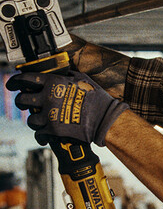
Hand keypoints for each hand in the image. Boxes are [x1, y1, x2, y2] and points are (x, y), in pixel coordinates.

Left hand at [7, 70, 128, 145]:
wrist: (104, 118)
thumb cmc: (97, 98)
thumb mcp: (82, 79)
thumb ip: (67, 75)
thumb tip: (61, 72)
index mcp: (53, 83)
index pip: (25, 79)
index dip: (15, 81)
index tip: (12, 84)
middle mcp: (48, 97)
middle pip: (22, 100)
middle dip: (22, 102)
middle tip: (25, 103)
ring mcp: (49, 115)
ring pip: (30, 119)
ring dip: (33, 120)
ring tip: (39, 121)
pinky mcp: (53, 130)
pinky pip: (39, 134)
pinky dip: (41, 135)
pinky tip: (44, 135)